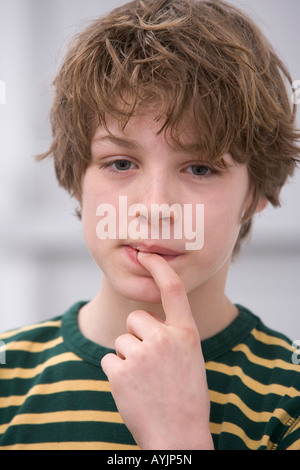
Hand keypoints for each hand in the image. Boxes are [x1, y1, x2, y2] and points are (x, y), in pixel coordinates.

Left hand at [101, 252, 212, 449]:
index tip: (147, 253)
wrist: (179, 436)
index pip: (173, 289)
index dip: (159, 267)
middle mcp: (165, 339)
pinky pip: (110, 359)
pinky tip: (133, 389)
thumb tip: (146, 318)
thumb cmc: (186, 396)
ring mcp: (142, 354)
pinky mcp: (120, 371)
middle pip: (136, 318)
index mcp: (187, 334)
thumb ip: (173, 334)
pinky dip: (117, 372)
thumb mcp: (190, 358)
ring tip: (145, 380)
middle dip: (137, 334)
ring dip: (127, 357)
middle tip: (150, 361)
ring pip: (121, 340)